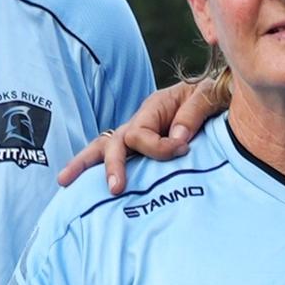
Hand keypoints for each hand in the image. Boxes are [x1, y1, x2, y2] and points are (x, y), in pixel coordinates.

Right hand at [60, 74, 226, 189]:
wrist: (220, 97)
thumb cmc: (214, 95)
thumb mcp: (209, 96)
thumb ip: (193, 114)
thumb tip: (177, 141)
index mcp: (154, 107)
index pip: (141, 133)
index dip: (158, 147)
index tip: (182, 150)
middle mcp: (140, 121)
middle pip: (115, 142)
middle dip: (113, 166)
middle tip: (116, 188)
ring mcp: (136, 136)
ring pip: (104, 149)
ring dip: (84, 165)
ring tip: (65, 182)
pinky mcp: (140, 151)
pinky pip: (115, 158)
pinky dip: (94, 170)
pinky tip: (77, 187)